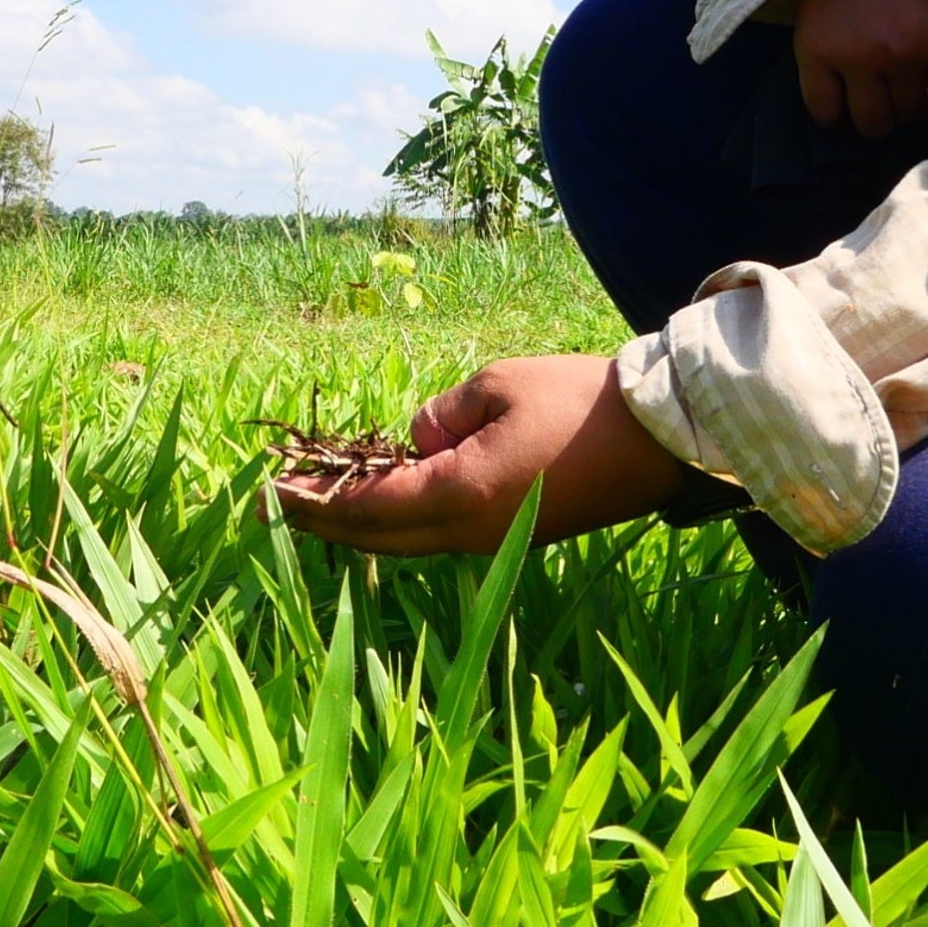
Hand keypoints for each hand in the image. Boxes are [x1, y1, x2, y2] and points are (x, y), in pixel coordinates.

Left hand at [275, 354, 689, 556]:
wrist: (658, 440)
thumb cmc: (577, 400)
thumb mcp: (496, 384)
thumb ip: (438, 416)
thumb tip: (415, 442)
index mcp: (460, 494)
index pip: (367, 505)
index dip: (313, 499)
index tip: (269, 489)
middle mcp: (471, 532)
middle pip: (378, 537)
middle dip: (322, 521)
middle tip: (273, 506)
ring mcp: (494, 541)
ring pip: (407, 541)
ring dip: (359, 525)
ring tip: (316, 505)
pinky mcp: (515, 537)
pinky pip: (438, 535)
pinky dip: (399, 523)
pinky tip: (382, 503)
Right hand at [793, 0, 927, 139]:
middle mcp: (900, 49)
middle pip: (907, 117)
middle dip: (908, 107)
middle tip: (901, 82)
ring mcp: (854, 53)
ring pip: (869, 122)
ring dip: (874, 114)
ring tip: (873, 89)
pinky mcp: (814, 51)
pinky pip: (825, 112)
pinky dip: (835, 115)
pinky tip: (843, 97)